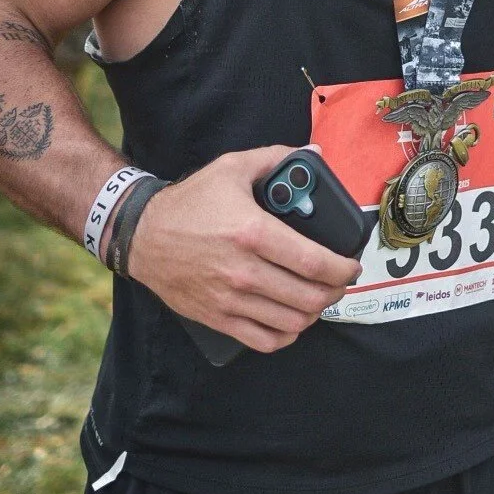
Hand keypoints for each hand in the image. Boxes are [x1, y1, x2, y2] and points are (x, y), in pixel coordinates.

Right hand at [126, 146, 362, 353]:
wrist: (141, 234)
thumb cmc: (190, 203)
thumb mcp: (232, 168)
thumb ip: (276, 158)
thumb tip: (313, 153)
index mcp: (253, 233)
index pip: (314, 262)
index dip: (344, 269)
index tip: (352, 266)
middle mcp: (243, 271)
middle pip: (309, 297)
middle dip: (335, 291)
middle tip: (339, 281)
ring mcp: (230, 299)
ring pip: (292, 322)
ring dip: (315, 313)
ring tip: (318, 297)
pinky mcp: (217, 317)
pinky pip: (265, 340)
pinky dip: (287, 335)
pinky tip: (291, 320)